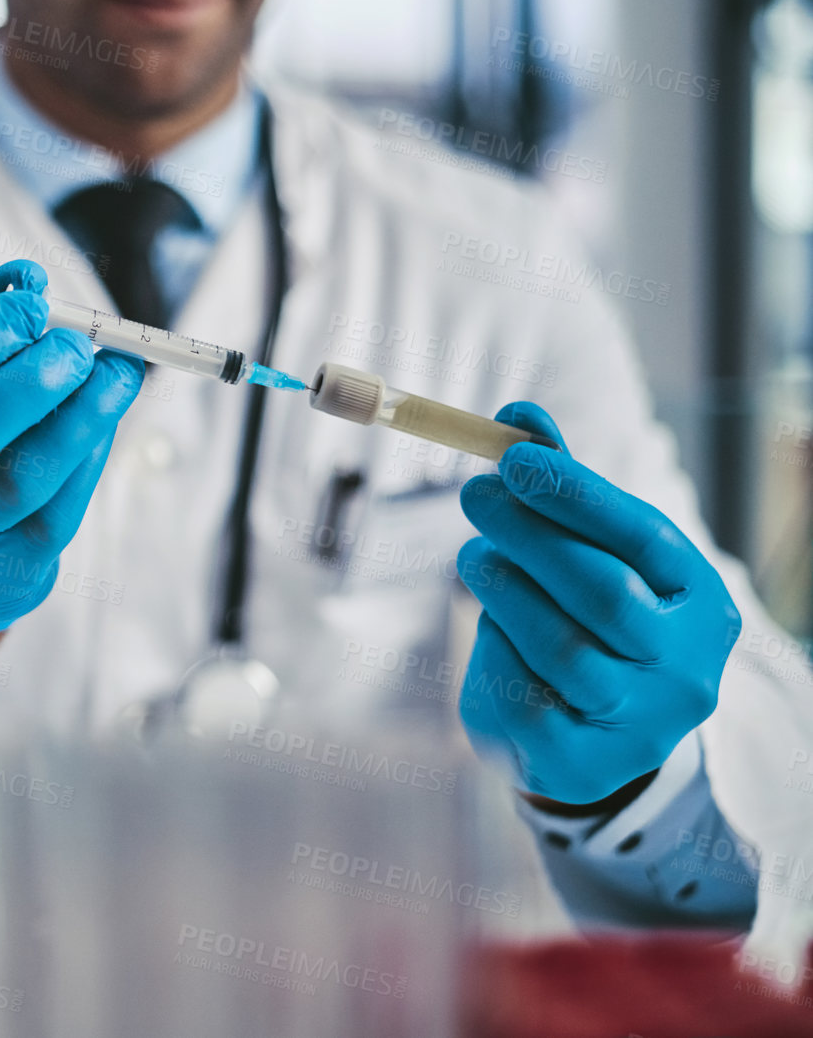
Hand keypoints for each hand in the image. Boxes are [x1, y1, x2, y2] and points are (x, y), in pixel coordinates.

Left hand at [455, 403, 740, 805]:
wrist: (584, 735)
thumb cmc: (587, 622)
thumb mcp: (585, 553)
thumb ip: (557, 487)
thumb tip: (516, 413)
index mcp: (702, 603)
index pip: (643, 539)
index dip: (575, 494)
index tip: (510, 457)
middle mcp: (688, 668)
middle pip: (601, 593)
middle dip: (529, 535)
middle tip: (474, 495)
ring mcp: (644, 724)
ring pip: (559, 647)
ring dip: (503, 590)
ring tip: (475, 559)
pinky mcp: (587, 762)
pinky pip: (525, 698)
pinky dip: (496, 652)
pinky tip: (490, 627)